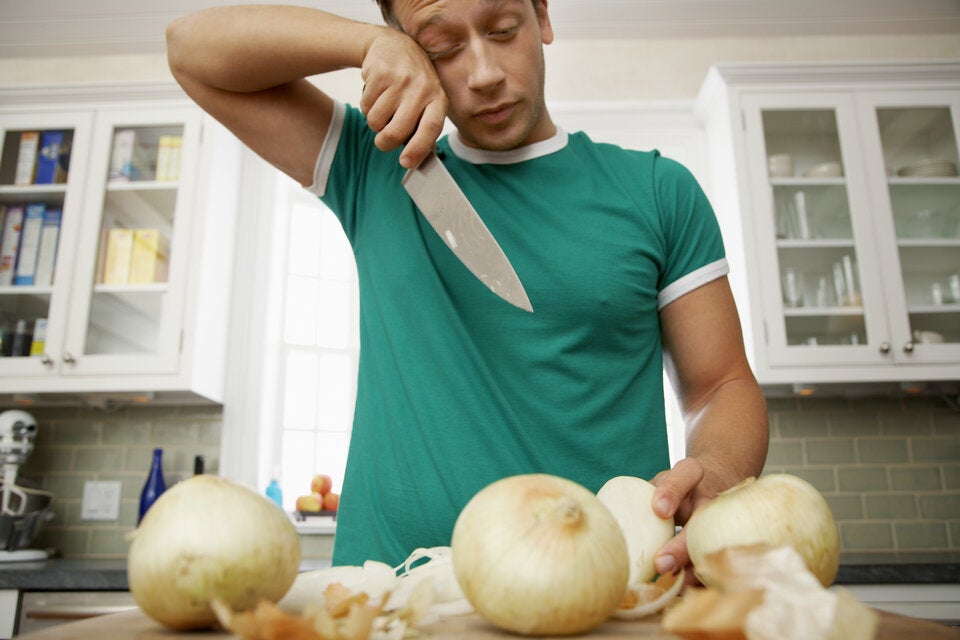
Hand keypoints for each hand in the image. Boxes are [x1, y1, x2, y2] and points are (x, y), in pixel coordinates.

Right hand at [360, 28, 447, 167]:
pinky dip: (366, 106)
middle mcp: (422, 88)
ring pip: (377, 121)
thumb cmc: (412, 83)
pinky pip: (366, 106)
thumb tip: (413, 159)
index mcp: (438, 99)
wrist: (393, 46)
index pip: (431, 128)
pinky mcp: (380, 73)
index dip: (418, 149)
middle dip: (385, 143)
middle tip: (382, 142)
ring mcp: (401, 80)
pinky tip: (376, 94)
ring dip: (374, 122)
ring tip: (382, 108)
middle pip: (398, 130)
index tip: (405, 163)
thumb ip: (423, 125)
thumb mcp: (427, 99)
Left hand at [648, 458, 715, 583]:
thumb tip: (606, 518)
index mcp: (692, 475)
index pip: (685, 475)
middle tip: (661, 564)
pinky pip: (713, 562)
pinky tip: (681, 591)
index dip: (672, 492)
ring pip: (711, 547)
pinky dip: (697, 579)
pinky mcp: (722, 542)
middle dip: (681, 546)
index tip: (659, 509)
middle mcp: (710, 496)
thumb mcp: (662, 482)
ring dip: (691, 570)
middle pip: (702, 520)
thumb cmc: (675, 487)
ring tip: (672, 585)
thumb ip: (640, 496)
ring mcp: (721, 521)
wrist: (713, 486)